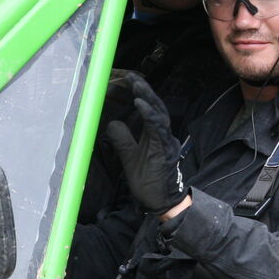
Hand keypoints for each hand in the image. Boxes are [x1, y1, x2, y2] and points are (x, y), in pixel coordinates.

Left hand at [102, 71, 187, 214]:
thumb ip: (123, 140)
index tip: (130, 80)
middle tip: (131, 75)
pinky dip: (149, 115)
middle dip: (144, 89)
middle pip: (156, 106)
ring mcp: (165, 141)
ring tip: (136, 83)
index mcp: (155, 135)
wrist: (162, 203)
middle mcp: (163, 135)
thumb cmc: (149, 181)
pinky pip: (157, 128)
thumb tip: (112, 122)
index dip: (141, 94)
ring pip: (159, 113)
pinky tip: (140, 104)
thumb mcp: (129, 158)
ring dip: (147, 97)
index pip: (150, 109)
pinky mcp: (164, 150)